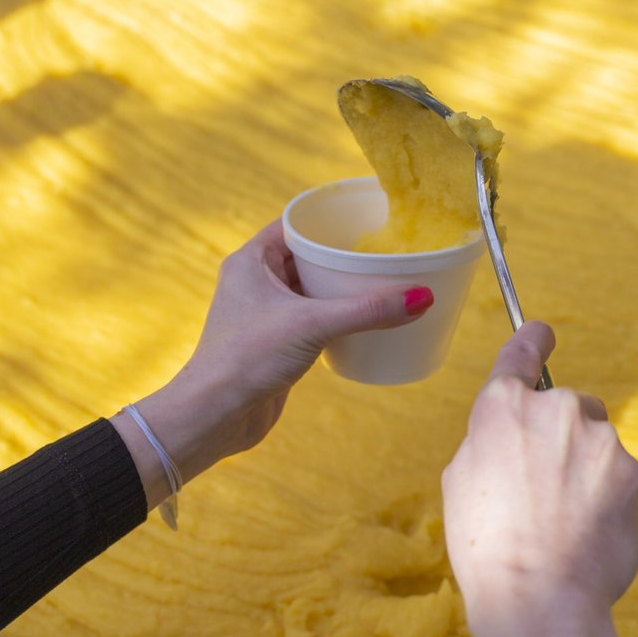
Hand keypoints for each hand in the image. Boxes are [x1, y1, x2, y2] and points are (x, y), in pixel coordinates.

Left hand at [114, 219, 434, 505]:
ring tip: (383, 283)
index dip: (329, 220)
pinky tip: (365, 322)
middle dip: (344, 256)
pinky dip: (337, 318)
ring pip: (312, 291)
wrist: (215, 416)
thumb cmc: (246, 360)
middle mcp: (255, 282)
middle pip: (308, 257)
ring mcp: (266, 314)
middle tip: (384, 252)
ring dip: (342, 289)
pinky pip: (313, 320)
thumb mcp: (312, 326)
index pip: (295, 225)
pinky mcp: (276, 343)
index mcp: (251, 261)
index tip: (367, 220)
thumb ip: (366, 311)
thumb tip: (422, 297)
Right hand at [442, 322, 637, 636]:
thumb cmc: (485, 546)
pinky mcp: (632, 473)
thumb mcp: (461, 481)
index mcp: (502, 407)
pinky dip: (604, 497)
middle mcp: (555, 410)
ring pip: (594, 442)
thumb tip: (516, 438)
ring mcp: (600, 440)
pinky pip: (616, 475)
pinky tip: (583, 533)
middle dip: (558, 437)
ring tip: (560, 520)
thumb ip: (490, 441)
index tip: (542, 333)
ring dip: (582, 468)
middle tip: (537, 488)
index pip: (520, 355)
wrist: (539, 597)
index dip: (531, 342)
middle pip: (565, 407)